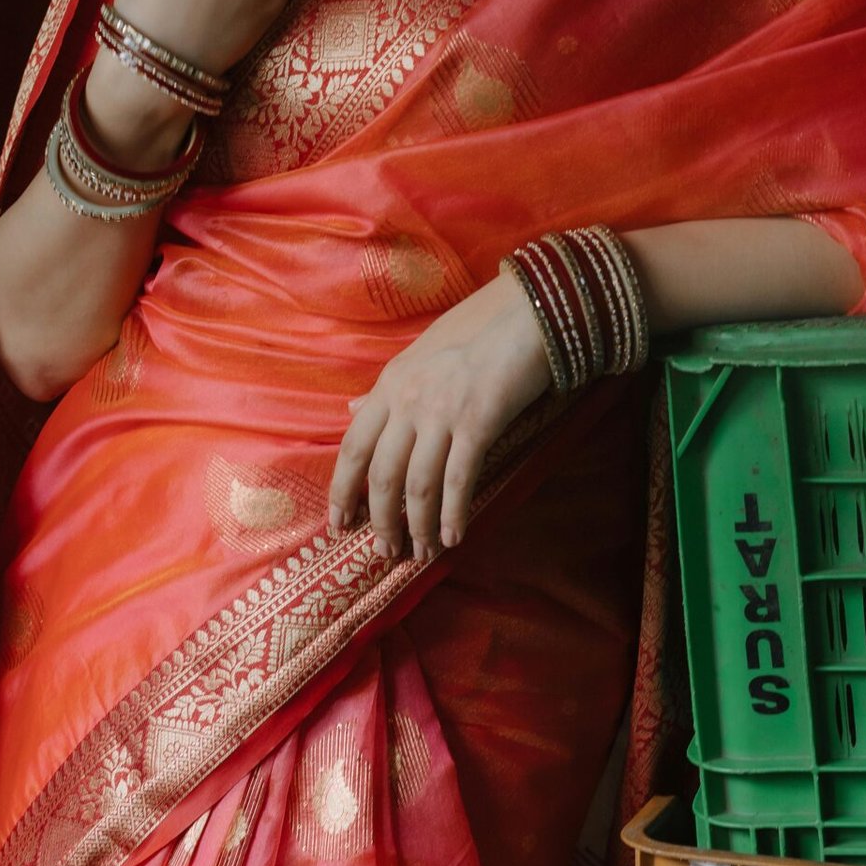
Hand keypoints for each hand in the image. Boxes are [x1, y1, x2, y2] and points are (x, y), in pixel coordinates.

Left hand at [328, 269, 553, 562]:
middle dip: (381, 519)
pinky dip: (452, 514)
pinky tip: (454, 537)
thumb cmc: (476, 331)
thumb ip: (385, 391)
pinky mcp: (478, 422)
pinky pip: (457, 479)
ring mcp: (442, 412)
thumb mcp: (417, 355)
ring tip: (421, 552)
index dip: (342, 491)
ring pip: (417, 484)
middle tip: (385, 552)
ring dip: (417, 525)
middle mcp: (408, 401)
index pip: (352, 447)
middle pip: (381, 474)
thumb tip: (351, 411)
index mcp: (390, 385)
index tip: (339, 525)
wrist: (526, 312)